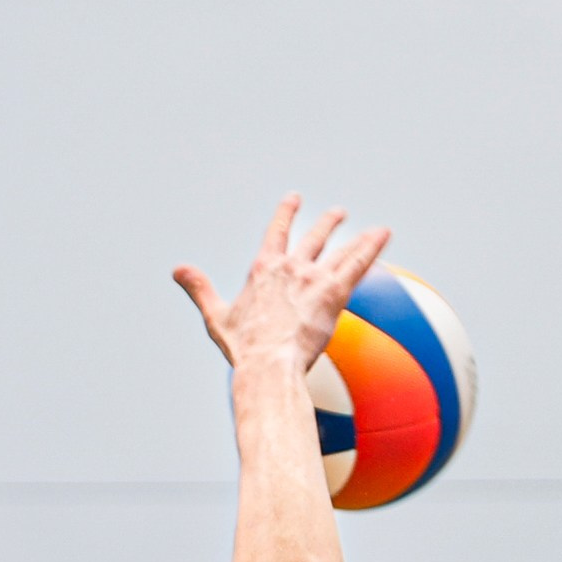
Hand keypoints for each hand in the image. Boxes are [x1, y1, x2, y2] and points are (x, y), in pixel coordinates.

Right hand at [173, 194, 389, 374]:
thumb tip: (178, 270)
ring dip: (358, 238)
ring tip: (375, 230)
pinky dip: (371, 248)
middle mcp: (290, 266)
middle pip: (314, 237)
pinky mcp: (333, 292)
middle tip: (340, 214)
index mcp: (264, 269)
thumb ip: (200, 289)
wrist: (268, 362)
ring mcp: (313, 277)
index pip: (277, 232)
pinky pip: (357, 265)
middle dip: (328, 223)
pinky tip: (383, 235)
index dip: (286, 214)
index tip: (294, 199)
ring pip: (341, 249)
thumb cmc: (244, 348)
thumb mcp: (217, 316)